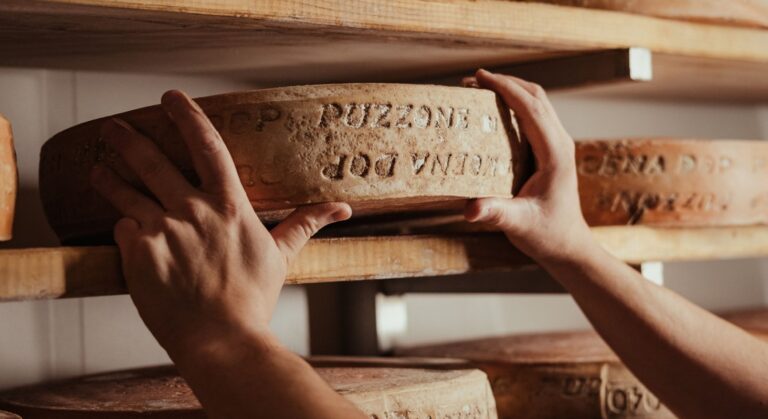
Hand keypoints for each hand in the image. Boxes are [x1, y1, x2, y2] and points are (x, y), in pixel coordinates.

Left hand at [91, 90, 350, 359]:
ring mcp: (163, 230)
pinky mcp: (138, 253)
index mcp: (229, 205)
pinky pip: (124, 230)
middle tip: (114, 128)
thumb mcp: (282, 256)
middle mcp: (193, 210)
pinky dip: (126, 230)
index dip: (187, 115)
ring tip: (98, 169)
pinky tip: (129, 235)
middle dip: (128, 139)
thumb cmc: (252, 299)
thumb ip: (305, 224)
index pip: (207, 145)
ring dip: (108, 178)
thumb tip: (342, 209)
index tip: (170, 98)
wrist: (221, 340)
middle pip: (151, 160)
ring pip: (125, 193)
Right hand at [463, 69, 593, 262]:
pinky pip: (533, 116)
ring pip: (536, 103)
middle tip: (472, 81)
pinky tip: (492, 111)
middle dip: (505, 83)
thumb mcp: (519, 225)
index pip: (532, 109)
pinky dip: (513, 105)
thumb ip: (496, 213)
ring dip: (510, 90)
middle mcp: (559, 143)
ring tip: (478, 89)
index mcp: (555, 154)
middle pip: (536, 97)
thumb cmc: (547, 235)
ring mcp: (557, 145)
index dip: (506, 88)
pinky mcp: (550, 150)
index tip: (481, 77)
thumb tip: (470, 208)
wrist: (568, 246)